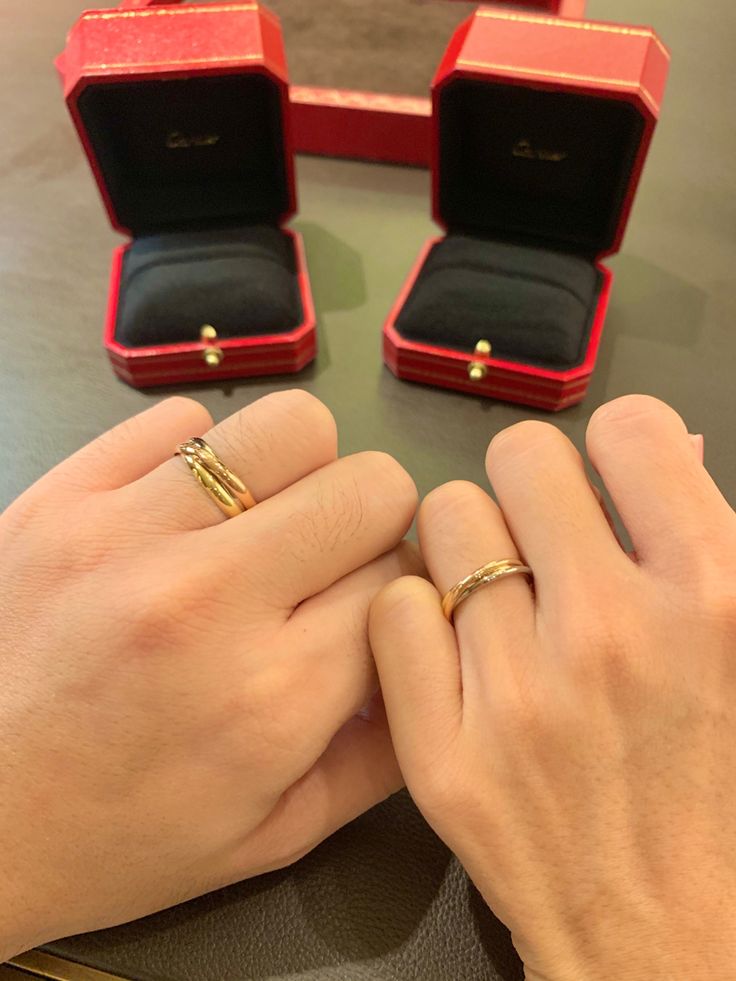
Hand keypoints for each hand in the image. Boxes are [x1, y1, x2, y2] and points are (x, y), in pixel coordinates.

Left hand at [0, 390, 418, 958]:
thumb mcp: (274, 833)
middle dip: (371, 523)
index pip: (402, 579)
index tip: (369, 607)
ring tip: (262, 521)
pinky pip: (179, 419)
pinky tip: (182, 512)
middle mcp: (208, 600)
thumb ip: (385, 752)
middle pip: (369, 488)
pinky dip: (202, 457)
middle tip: (325, 561)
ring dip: (300, 471)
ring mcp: (125, 534)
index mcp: (273, 697)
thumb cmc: (122, 837)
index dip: (400, 590)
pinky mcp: (61, 494)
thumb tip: (437, 653)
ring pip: (289, 427)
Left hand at [370, 395, 735, 980]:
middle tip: (544, 537)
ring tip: (499, 598)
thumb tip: (663, 449)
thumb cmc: (725, 788)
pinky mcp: (444, 756)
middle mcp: (613, 633)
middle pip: (520, 458)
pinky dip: (417, 618)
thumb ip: (711, 541)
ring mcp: (519, 697)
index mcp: (716, 596)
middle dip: (533, 487)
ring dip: (471, 548)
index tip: (611, 485)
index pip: (629, 429)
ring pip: (445, 523)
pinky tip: (451, 650)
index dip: (618, 450)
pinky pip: (394, 612)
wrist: (677, 945)